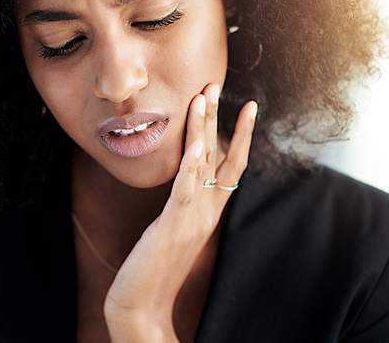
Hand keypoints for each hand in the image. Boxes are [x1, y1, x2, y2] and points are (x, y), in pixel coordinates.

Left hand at [103, 82, 257, 335]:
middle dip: (219, 116)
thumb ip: (185, 205)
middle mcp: (206, 210)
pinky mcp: (172, 226)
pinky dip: (190, 165)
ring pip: (203, 164)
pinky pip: (185, 190)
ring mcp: (191, 218)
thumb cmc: (155, 268)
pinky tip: (194, 144)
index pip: (231, 164)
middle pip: (220, 154)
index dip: (241, 133)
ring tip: (203, 96)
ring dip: (204, 128)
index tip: (247, 105)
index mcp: (208, 210)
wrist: (142, 306)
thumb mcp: (175, 229)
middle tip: (217, 81)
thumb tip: (187, 181)